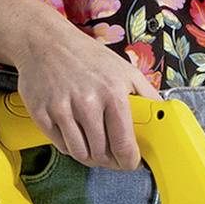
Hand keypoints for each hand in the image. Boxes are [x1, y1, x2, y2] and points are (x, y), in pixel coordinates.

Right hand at [13, 20, 156, 168]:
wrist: (45, 40)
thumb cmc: (89, 57)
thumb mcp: (126, 71)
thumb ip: (148, 97)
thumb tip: (163, 120)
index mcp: (112, 94)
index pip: (124, 146)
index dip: (129, 162)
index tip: (130, 162)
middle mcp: (87, 102)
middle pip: (101, 154)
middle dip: (110, 161)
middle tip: (112, 156)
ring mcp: (61, 108)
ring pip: (80, 154)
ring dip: (90, 157)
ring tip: (94, 147)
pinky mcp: (40, 111)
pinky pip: (60, 145)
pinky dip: (70, 146)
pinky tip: (76, 134)